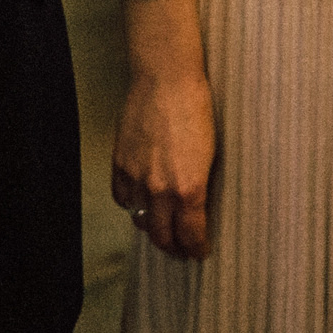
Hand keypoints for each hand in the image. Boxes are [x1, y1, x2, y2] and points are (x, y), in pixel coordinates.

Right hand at [112, 0, 215, 259]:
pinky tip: (140, 204)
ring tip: (161, 231)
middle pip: (162, 236)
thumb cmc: (198, 109)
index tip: (199, 253)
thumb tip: (197, 207)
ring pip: (140, 220)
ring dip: (151, 229)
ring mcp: (137, 177)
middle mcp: (161, 189)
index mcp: (189, 188)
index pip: (190, 235)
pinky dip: (132, 205)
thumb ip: (200, 184)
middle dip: (173, 248)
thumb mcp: (211, 152)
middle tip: (181, 251)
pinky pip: (123, 198)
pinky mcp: (121, 163)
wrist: (167, 79)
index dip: (196, 248)